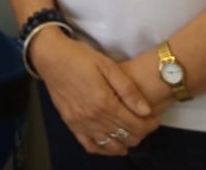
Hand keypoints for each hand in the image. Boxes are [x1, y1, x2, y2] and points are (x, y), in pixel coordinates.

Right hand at [32, 28, 158, 155]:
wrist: (51, 57)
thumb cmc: (80, 57)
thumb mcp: (108, 65)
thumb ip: (128, 89)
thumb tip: (146, 110)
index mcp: (105, 102)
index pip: (135, 125)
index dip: (150, 125)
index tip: (154, 119)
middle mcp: (93, 117)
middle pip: (125, 136)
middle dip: (140, 133)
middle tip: (145, 123)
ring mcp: (81, 123)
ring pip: (110, 145)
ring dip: (125, 143)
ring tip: (131, 133)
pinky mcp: (71, 124)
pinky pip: (90, 145)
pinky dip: (104, 149)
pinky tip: (111, 144)